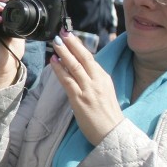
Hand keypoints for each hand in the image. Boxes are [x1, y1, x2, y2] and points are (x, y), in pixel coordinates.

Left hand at [50, 31, 122, 145]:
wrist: (113, 133)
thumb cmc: (107, 115)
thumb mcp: (105, 92)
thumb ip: (94, 80)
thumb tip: (81, 68)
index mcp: (104, 78)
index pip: (90, 58)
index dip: (79, 46)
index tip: (70, 35)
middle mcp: (97, 81)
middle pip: (84, 58)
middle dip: (72, 44)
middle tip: (62, 32)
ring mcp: (88, 90)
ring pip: (75, 66)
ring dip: (64, 53)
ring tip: (55, 42)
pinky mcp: (79, 99)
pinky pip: (67, 80)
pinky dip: (59, 69)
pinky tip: (53, 61)